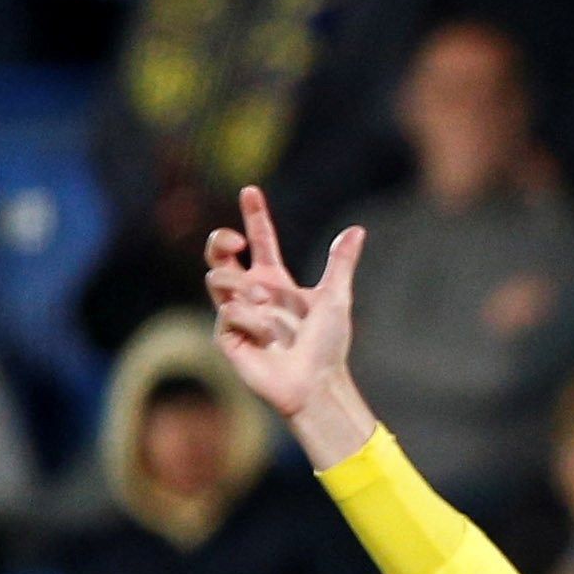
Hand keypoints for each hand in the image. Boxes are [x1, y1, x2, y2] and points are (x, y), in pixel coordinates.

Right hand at [204, 185, 375, 464]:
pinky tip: (267, 339)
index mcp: (276, 281)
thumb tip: (357, 230)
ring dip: (242, 288)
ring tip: (265, 306)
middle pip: (220, 254)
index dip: (254, 216)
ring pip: (216, 278)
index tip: (250, 190)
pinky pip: (228, 312)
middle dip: (219, 241)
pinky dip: (251, 321)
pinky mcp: (226, 335)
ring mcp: (236, 313)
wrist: (316, 383)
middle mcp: (252, 293)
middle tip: (234, 241)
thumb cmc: (328, 346)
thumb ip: (340, 263)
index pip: (261, 242)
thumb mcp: (336, 298)